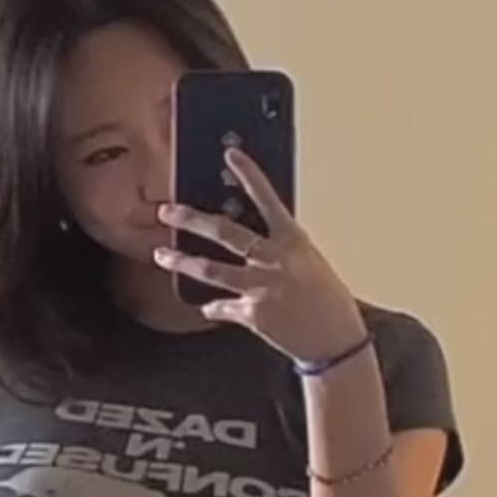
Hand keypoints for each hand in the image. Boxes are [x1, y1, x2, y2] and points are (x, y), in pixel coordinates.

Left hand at [154, 149, 366, 362]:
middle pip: (224, 232)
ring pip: (211, 270)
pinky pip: (221, 307)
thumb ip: (281, 249)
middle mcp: (274, 260)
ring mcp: (261, 287)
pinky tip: (207, 307)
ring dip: (182, 261)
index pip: (268, 200)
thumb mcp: (310, 263)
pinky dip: (213, 307)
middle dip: (191, 219)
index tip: (231, 154)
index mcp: (293, 241)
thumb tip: (252, 241)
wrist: (335, 341)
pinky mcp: (252, 314)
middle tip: (167, 211)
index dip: (250, 175)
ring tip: (161, 255)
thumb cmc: (328, 302)